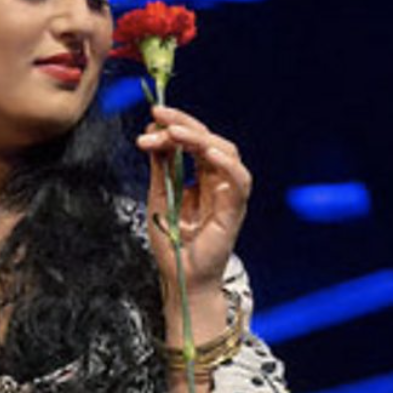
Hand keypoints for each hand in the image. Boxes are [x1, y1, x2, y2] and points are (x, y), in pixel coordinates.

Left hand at [136, 105, 252, 300]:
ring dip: (199, 138)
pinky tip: (207, 152)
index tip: (153, 116)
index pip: (194, 139)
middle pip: (209, 139)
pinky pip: (240, 181)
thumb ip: (160, 165)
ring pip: (226, 152)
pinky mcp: (235, 210)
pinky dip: (226, 164)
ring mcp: (229, 193)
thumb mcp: (159, 194)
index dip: (176, 123)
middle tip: (159, 117)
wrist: (179, 276)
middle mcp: (218, 180)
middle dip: (183, 124)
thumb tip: (152, 132)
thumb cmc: (171, 239)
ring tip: (172, 132)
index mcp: (201, 175)